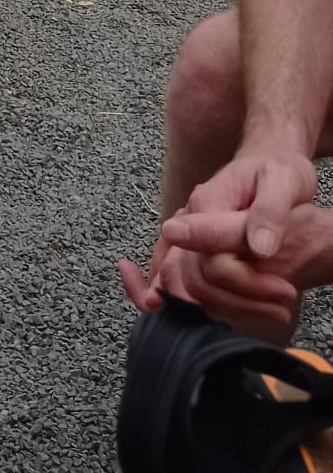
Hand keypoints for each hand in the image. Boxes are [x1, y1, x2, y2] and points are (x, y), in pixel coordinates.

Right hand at [119, 148, 322, 335]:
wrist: (270, 162)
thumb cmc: (278, 169)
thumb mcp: (284, 181)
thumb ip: (269, 212)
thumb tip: (260, 250)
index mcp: (206, 203)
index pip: (212, 261)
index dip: (248, 283)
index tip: (286, 290)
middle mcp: (189, 220)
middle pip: (197, 279)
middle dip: (241, 301)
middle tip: (285, 304)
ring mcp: (190, 235)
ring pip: (190, 287)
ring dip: (230, 306)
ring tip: (275, 308)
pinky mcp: (196, 246)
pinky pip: (186, 281)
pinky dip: (207, 301)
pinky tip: (239, 310)